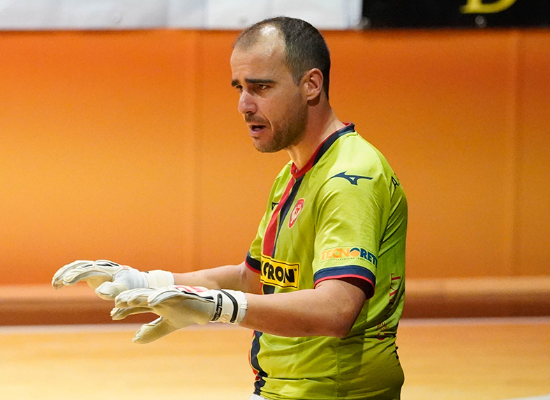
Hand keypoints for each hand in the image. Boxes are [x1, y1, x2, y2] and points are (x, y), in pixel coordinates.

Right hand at [52, 260, 173, 299]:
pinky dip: (66, 274)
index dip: (77, 275)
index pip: (89, 270)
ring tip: (55, 284)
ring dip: (64, 273)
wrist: (135, 279)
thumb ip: (114, 289)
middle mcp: (100, 266)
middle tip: (58, 283)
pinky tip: (58, 284)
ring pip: (77, 266)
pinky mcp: (92, 272)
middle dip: (68, 274)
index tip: (67, 282)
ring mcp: (95, 268)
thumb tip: (100, 291)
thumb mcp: (125, 289)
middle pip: (80, 266)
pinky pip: (77, 270)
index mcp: (107, 270)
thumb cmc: (130, 285)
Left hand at [111, 285, 247, 342]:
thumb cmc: (188, 314)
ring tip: (128, 300)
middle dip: (128, 300)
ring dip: (140, 297)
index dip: (126, 310)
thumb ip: (153, 331)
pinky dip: (159, 297)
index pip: (137, 306)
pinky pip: (168, 295)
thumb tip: (134, 339)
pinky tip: (151, 301)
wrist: (208, 309)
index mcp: (157, 303)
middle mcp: (161, 297)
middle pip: (141, 297)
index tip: (113, 315)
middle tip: (115, 304)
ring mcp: (170, 294)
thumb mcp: (169, 325)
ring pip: (152, 294)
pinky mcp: (180, 294)